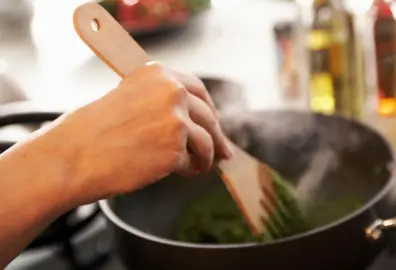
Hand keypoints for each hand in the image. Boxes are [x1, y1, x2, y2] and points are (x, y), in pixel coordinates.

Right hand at [43, 62, 232, 203]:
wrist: (73, 156)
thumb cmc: (93, 131)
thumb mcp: (130, 98)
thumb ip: (162, 103)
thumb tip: (197, 121)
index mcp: (159, 74)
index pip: (197, 89)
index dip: (209, 108)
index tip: (214, 122)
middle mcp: (172, 92)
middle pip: (208, 116)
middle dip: (218, 137)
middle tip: (225, 152)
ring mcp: (175, 120)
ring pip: (207, 141)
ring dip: (207, 157)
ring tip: (199, 167)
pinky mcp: (175, 149)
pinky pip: (192, 162)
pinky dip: (189, 170)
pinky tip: (181, 173)